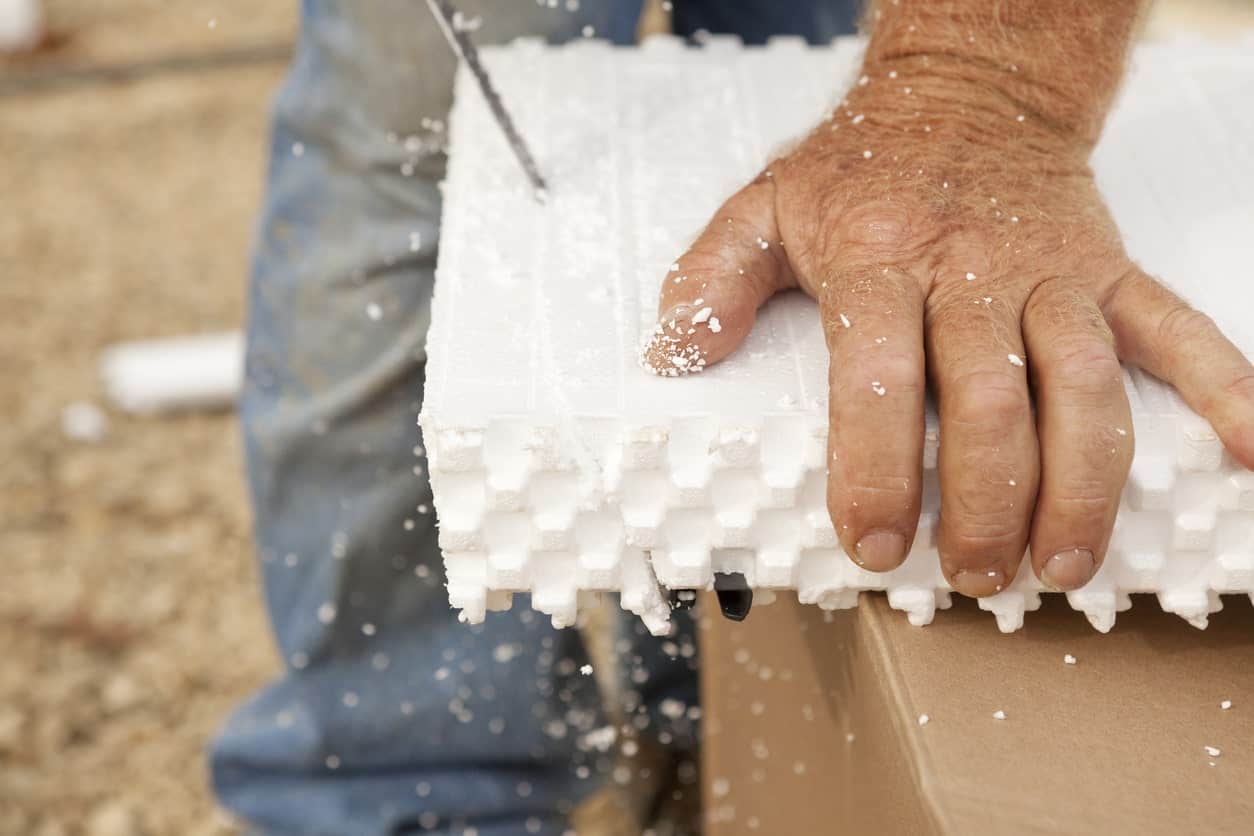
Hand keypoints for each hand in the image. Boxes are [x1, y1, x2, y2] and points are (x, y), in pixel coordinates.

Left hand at [642, 51, 1253, 597]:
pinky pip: (1177, 329)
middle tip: (969, 573)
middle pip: (989, 402)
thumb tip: (672, 357)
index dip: (875, 470)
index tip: (872, 544)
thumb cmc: (859, 167)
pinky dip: (1222, 389)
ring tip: (1065, 565)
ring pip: (1084, 387)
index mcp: (877, 260)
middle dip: (984, 503)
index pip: (877, 377)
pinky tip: (1245, 454)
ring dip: (1083, 486)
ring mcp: (1051, 273)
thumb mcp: (762, 207)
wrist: (966, 90)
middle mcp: (970, 270)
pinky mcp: (1110, 272)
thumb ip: (709, 281)